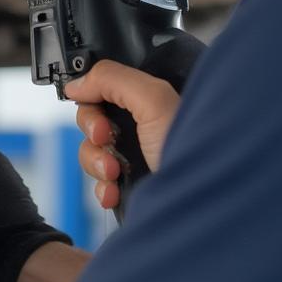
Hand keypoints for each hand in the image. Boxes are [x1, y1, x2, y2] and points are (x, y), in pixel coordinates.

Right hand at [66, 61, 180, 210]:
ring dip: (96, 161)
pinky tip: (114, 190)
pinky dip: (102, 188)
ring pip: (91, 152)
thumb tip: (76, 83)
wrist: (205, 202)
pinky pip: (99, 183)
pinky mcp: (131, 185)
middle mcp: (140, 126)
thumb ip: (112, 79)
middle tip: (108, 138)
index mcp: (148, 100)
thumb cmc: (194, 150)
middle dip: (94, 131)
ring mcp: (134, 157)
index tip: (96, 108)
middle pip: (92, 120)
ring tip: (115, 171)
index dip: (92, 98)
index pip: (103, 89)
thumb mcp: (153, 100)